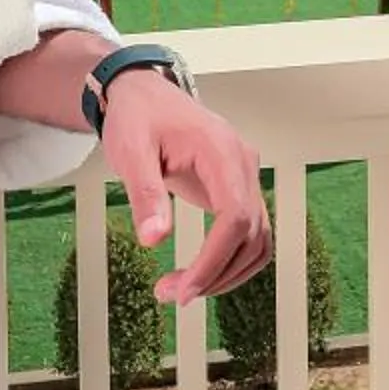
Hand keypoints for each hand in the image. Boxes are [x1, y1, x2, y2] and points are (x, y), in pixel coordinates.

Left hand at [97, 75, 269, 305]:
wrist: (144, 95)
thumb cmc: (138, 118)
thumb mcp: (131, 151)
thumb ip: (145, 194)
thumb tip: (153, 240)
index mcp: (221, 150)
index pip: (236, 215)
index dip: (215, 259)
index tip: (184, 289)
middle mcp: (243, 163)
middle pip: (251, 234)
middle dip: (216, 274)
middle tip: (172, 295)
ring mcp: (245, 175)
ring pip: (258, 240)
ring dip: (227, 273)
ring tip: (182, 289)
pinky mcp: (238, 187)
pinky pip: (250, 232)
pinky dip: (231, 260)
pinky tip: (202, 273)